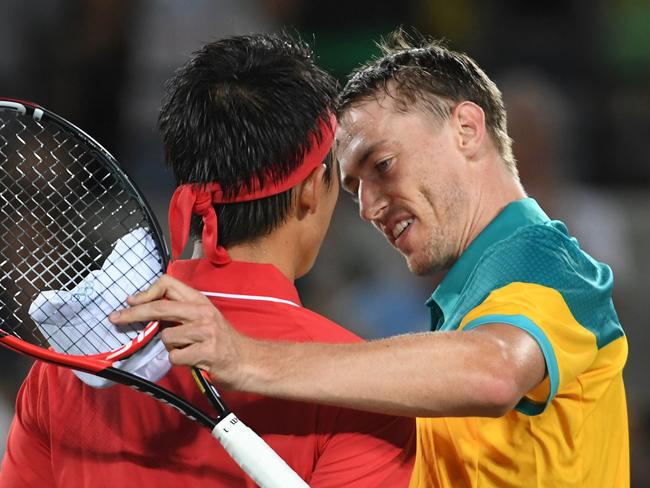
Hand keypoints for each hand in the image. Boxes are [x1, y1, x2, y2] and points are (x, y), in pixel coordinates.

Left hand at [109, 274, 246, 388]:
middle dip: (133, 314)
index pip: (168, 283)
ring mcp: (205, 331)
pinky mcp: (206, 351)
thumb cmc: (224, 342)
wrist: (248, 360)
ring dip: (170, 347)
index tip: (131, 302)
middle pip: (160, 306)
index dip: (147, 292)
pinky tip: (193, 360)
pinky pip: (176, 356)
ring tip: (187, 350)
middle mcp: (202, 311)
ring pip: (167, 337)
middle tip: (115, 318)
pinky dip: (180, 361)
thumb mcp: (204, 318)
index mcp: (200, 300)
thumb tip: (147, 311)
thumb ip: (181, 312)